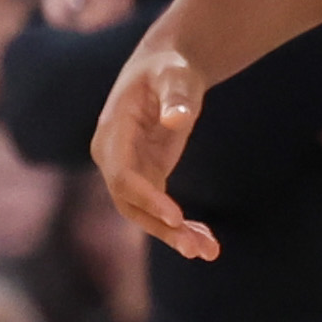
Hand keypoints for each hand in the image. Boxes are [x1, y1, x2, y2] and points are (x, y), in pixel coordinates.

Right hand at [92, 38, 220, 260]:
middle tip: (194, 248)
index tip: (176, 217)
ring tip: (209, 252)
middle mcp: (112, 157)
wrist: (164, 70)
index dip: (146, 198)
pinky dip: (181, 227)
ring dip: (174, 235)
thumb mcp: (175, 77)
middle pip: (130, 203)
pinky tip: (208, 243)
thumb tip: (176, 119)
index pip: (121, 175)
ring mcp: (127, 170)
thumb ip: (176, 97)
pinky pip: (158, 211)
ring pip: (144, 214)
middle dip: (161, 228)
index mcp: (113, 132)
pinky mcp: (145, 178)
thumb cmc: (168, 69)